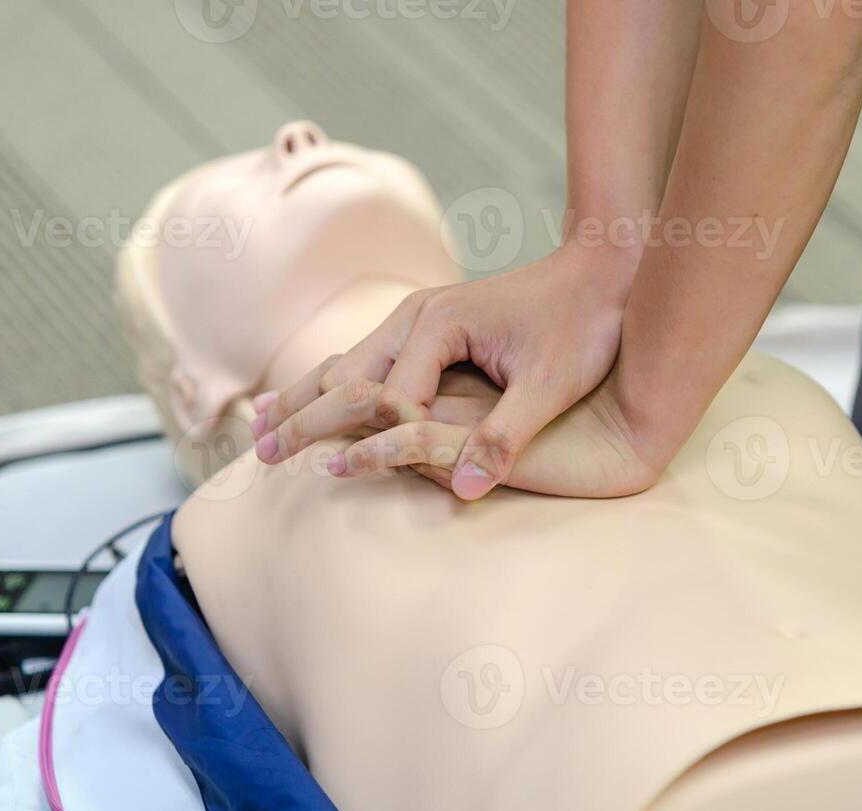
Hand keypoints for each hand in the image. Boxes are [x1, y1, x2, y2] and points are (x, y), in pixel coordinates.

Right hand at [251, 241, 636, 498]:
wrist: (602, 271)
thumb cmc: (584, 325)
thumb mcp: (553, 383)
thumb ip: (509, 434)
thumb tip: (472, 489)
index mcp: (438, 326)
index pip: (389, 400)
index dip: (374, 442)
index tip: (342, 476)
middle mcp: (416, 317)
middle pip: (344, 376)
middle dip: (304, 418)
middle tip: (259, 456)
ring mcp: (418, 319)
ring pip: (347, 365)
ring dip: (305, 399)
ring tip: (261, 430)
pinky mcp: (429, 327)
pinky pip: (369, 361)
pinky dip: (333, 385)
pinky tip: (312, 399)